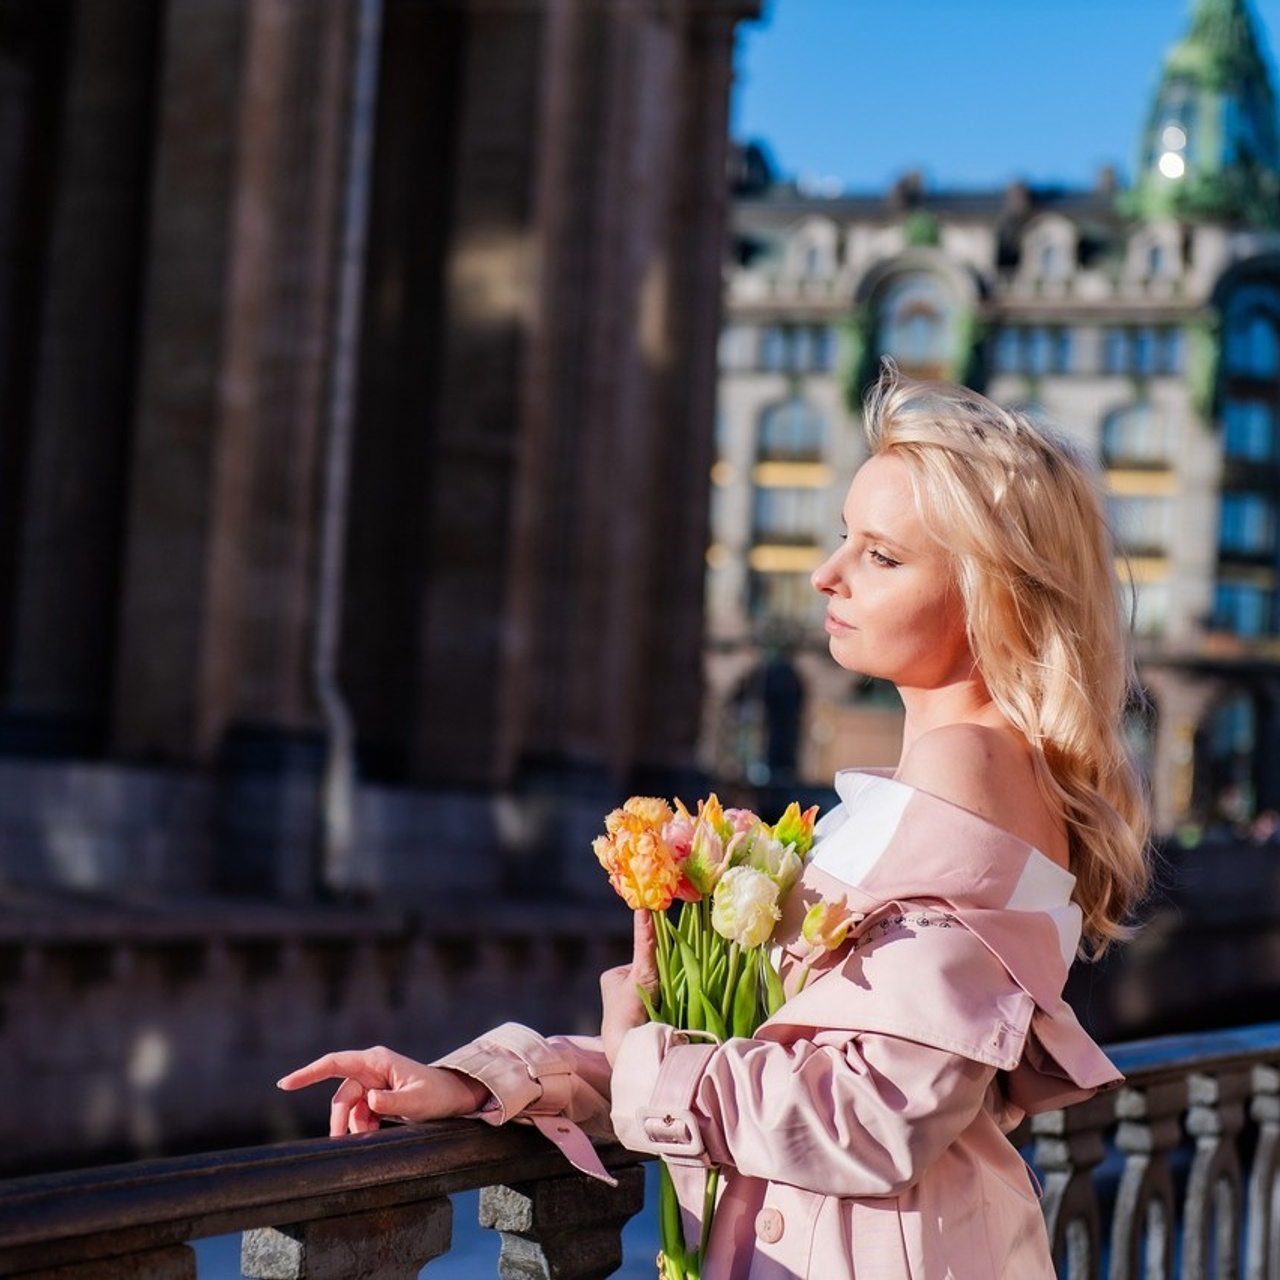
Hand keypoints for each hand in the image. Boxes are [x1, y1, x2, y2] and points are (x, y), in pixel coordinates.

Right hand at [277, 1046, 489, 1136]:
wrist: (454, 1097)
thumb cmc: (438, 1095)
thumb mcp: (417, 1102)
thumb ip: (392, 1103)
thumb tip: (369, 1102)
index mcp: (377, 1061)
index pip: (335, 1063)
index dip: (309, 1073)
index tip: (285, 1084)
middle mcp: (371, 1068)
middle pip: (341, 1095)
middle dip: (340, 1119)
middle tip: (343, 1142)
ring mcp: (372, 1081)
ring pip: (348, 1108)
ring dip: (354, 1125)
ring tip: (373, 1134)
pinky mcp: (376, 1095)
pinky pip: (358, 1113)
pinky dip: (362, 1126)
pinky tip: (375, 1132)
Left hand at [600, 910, 658, 1065]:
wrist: (629, 1048)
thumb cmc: (629, 1006)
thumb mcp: (641, 971)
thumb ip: (645, 942)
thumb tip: (644, 908)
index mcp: (611, 976)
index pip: (642, 961)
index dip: (656, 966)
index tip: (663, 977)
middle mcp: (615, 992)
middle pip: (648, 977)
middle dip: (660, 983)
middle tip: (667, 992)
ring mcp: (625, 1009)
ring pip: (653, 993)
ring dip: (663, 997)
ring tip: (667, 1005)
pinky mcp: (635, 1024)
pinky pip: (654, 1008)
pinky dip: (663, 1009)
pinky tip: (668, 1015)